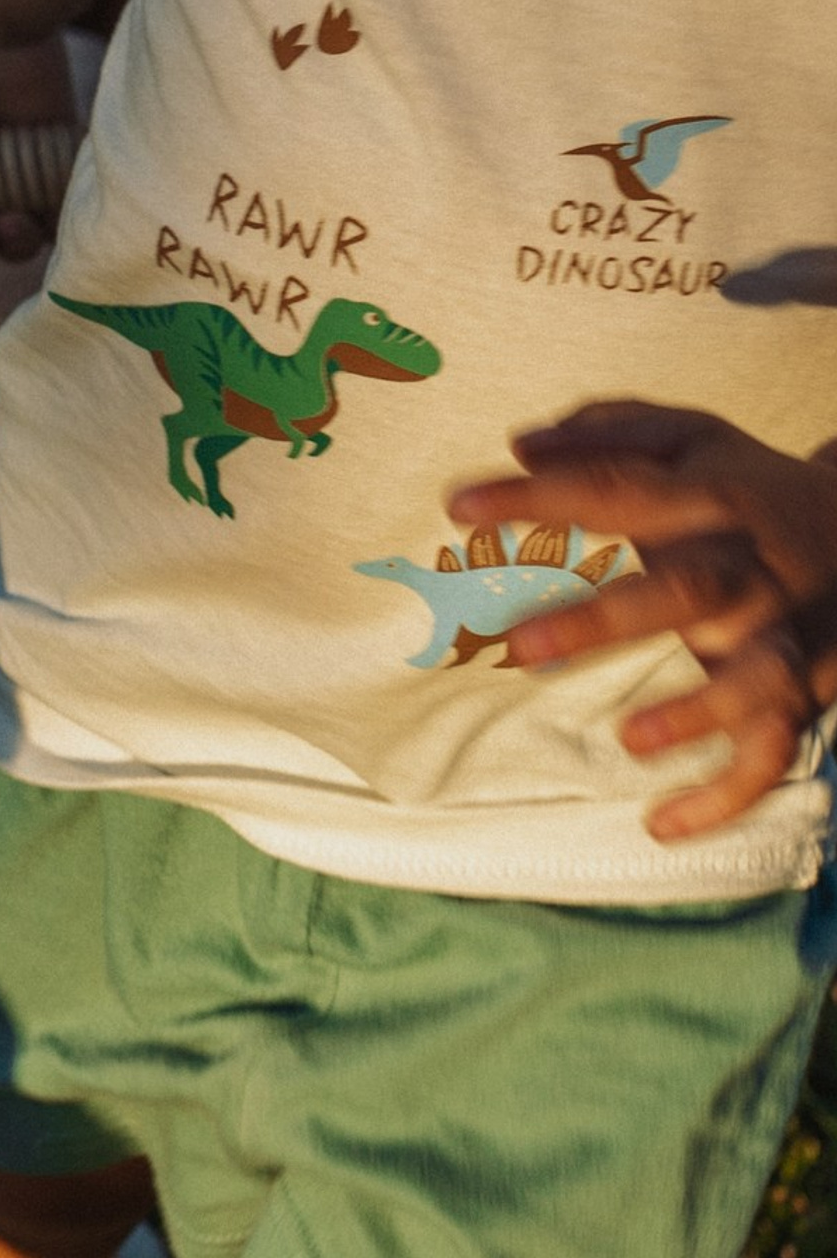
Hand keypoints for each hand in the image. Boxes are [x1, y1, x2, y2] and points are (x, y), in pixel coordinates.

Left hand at [452, 402, 836, 838]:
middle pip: (687, 592)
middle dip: (606, 620)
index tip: (457, 505)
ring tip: (626, 740)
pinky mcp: (808, 693)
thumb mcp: (694, 437)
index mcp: (712, 499)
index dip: (538, 496)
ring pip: (754, 681)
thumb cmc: (753, 489)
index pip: (617, 490)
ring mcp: (785, 635)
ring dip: (695, 714)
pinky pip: (774, 753)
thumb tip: (518, 444)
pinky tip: (660, 825)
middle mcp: (750, 568)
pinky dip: (727, 796)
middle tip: (518, 650)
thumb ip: (610, 432)